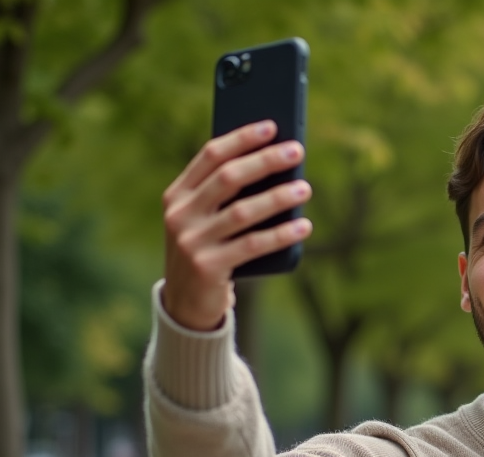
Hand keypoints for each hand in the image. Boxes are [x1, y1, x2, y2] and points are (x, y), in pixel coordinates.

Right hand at [161, 120, 312, 330]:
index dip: (242, 138)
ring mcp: (191, 241)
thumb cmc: (208, 249)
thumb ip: (228, 195)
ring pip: (243, 212)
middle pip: (228, 178)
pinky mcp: (208, 267)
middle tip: (297, 151)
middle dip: (265, 161)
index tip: (272, 126)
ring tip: (305, 188)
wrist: (186, 303)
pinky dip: (281, 234)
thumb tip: (277, 165)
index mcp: (178, 194)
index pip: (211, 155)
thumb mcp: (207, 219)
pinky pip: (252, 246)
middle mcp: (180, 214)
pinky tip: (303, 225)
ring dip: (278, 197)